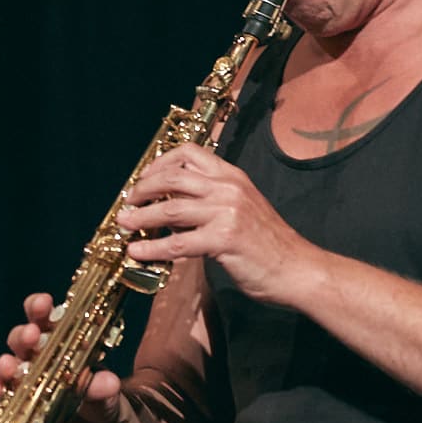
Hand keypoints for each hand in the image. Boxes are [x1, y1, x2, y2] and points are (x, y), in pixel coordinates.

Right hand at [0, 292, 121, 422]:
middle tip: (31, 336)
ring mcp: (31, 386)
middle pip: (23, 340)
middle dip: (23, 335)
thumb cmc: (112, 407)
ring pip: (11, 367)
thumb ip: (104, 389)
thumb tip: (107, 381)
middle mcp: (43, 361)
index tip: (43, 303)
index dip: (39, 308)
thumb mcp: (112, 396)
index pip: (46, 318)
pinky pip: (6, 398)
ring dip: (7, 364)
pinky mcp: (23, 411)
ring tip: (10, 367)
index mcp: (65, 345)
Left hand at [118, 146, 312, 304]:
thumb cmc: (268, 244)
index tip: (144, 178)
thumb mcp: (241, 209)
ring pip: (170, 209)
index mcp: (233, 176)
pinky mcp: (223, 239)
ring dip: (140, 217)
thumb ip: (211, 202)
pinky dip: (152, 248)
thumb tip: (170, 208)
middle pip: (173, 177)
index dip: (160, 162)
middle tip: (129, 202)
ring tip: (124, 224)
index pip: (190, 153)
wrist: (297, 268)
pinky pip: (177, 243)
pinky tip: (137, 253)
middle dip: (143, 189)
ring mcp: (226, 212)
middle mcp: (229, 188)